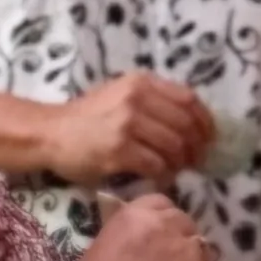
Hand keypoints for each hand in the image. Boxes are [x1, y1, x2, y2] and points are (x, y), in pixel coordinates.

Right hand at [47, 72, 216, 185]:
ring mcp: (127, 124)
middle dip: (197, 147)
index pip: (189, 100)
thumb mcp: (120, 94)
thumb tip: (192, 124)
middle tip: (196, 161)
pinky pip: (156, 165)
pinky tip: (159, 178)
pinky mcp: (118, 150)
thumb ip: (152, 101)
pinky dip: (164, 175)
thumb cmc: (87, 117)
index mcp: (141, 82)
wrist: (50, 133)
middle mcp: (136, 99)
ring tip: (175, 170)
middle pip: (186, 124)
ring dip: (180, 163)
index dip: (206, 121)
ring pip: (174, 146)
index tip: (209, 138)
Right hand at [74, 187, 215, 260]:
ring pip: (200, 247)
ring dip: (190, 259)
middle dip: (178, 237)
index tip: (157, 237)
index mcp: (136, 214)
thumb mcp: (105, 246)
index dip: (161, 221)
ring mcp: (188, 250)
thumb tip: (145, 243)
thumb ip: (130, 235)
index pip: (161, 203)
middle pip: (184, 222)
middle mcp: (166, 225)